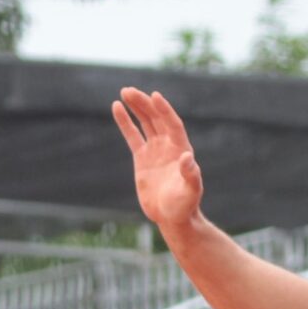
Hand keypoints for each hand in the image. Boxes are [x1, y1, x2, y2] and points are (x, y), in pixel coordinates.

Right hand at [112, 89, 206, 231]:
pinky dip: (125, 122)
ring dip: (136, 107)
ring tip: (124, 92)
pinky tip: (116, 107)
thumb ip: (190, 175)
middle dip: (144, 104)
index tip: (155, 96)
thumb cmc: (185, 206)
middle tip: (129, 91)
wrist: (172, 218)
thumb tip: (187, 158)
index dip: (164, 110)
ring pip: (145, 123)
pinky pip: (133, 135)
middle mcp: (169, 146)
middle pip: (156, 118)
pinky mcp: (142, 158)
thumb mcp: (191, 191)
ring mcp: (155, 150)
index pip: (172, 124)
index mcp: (182, 149)